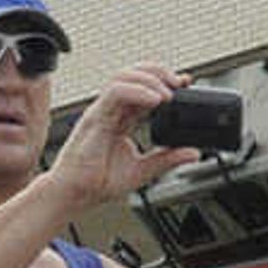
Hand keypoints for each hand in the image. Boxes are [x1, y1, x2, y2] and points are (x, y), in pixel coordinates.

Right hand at [41, 62, 202, 214]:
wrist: (75, 195)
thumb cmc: (97, 182)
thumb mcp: (143, 171)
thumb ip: (167, 160)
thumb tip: (193, 153)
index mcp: (122, 119)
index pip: (144, 88)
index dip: (165, 82)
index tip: (185, 84)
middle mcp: (111, 110)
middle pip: (134, 74)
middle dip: (160, 72)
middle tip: (180, 83)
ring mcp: (102, 111)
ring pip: (123, 76)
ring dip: (150, 79)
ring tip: (169, 92)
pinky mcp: (94, 117)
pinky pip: (115, 93)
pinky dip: (138, 91)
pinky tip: (155, 101)